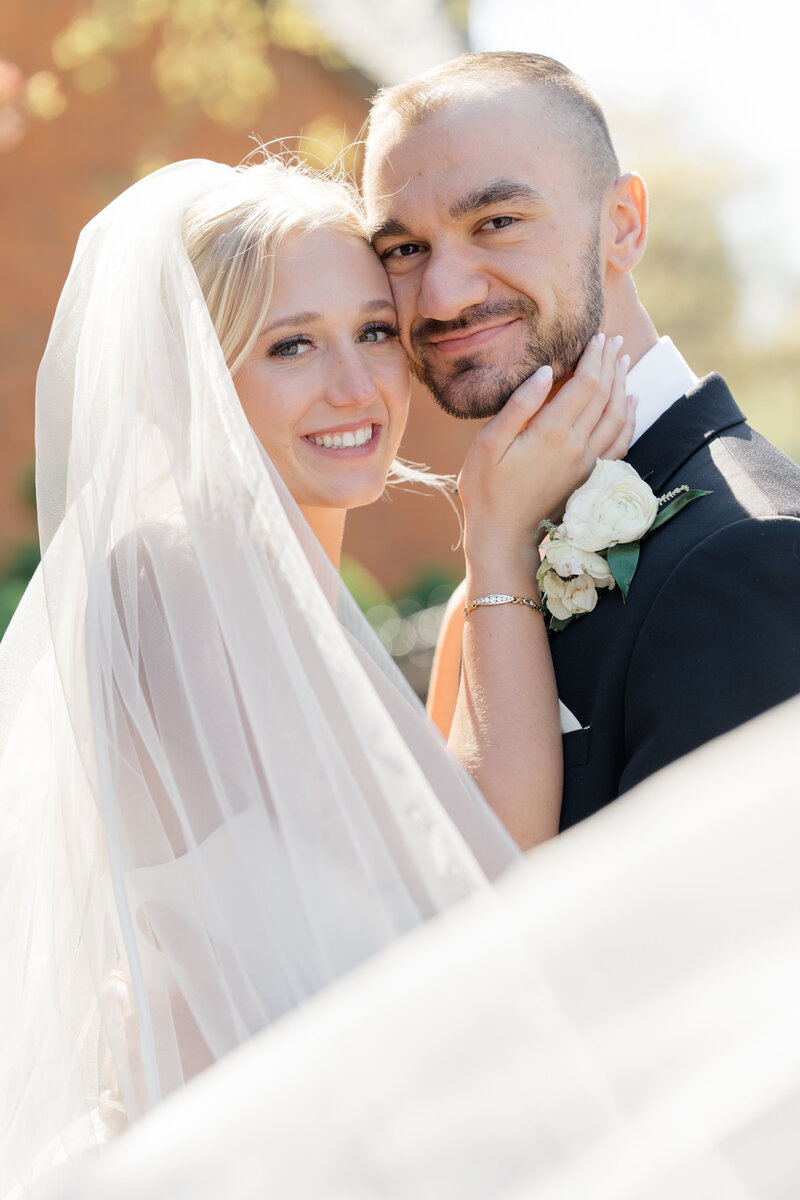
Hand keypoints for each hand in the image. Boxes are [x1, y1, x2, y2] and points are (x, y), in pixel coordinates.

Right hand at [458, 333, 632, 571]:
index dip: (594, 357)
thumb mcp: (489, 444)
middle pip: (605, 395)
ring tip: (624, 362)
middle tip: (614, 339)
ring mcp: (588, 464)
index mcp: (552, 433)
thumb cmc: (487, 490)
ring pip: (618, 416)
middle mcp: (577, 446)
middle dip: (611, 363)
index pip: (585, 384)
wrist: (504, 537)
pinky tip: (630, 405)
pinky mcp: (590, 478)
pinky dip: (629, 419)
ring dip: (623, 386)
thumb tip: (544, 371)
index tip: (597, 337)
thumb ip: (518, 406)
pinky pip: (621, 442)